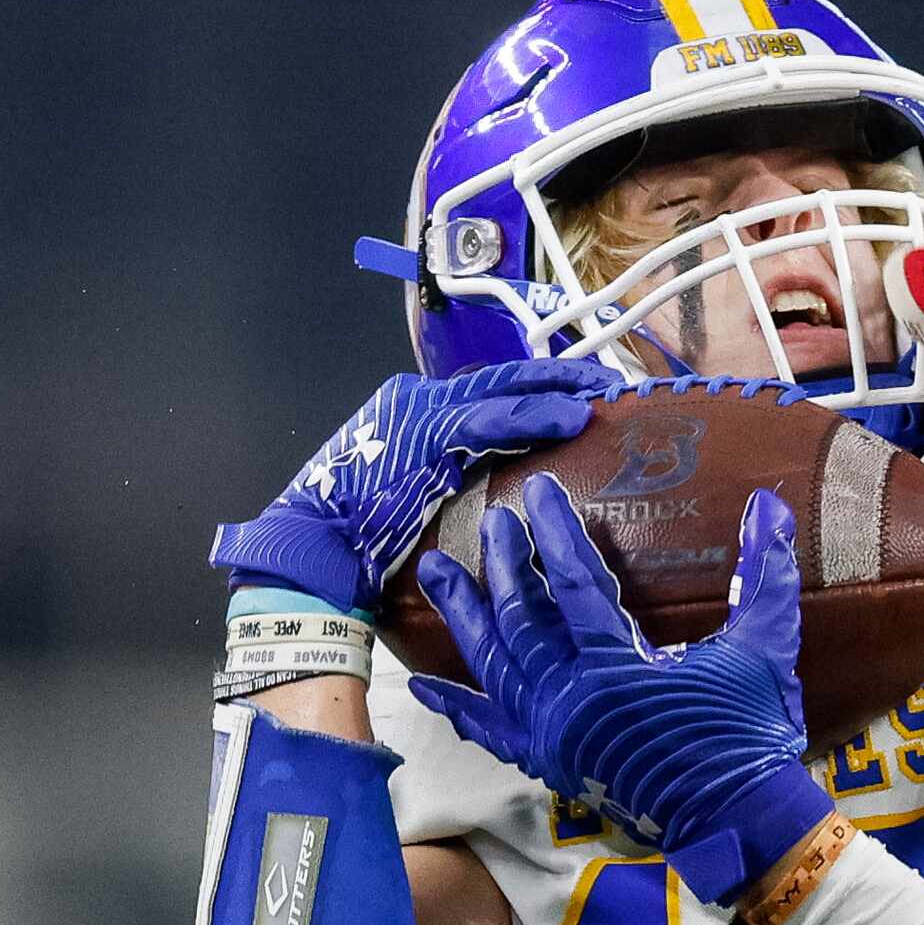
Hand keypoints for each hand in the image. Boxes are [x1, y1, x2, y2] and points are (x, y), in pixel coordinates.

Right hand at [210, 361, 621, 612]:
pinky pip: (493, 420)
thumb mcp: (414, 485)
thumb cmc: (362, 528)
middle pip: (504, 380)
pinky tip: (571, 418)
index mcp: (417, 407)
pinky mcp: (428, 438)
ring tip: (605, 391)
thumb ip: (456, 469)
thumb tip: (503, 475)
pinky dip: (535, 416)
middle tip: (609, 379)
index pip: (491, 389)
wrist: (314, 547)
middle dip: (558, 377)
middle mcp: (420, 399)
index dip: (539, 389)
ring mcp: (423, 413)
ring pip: (504, 391)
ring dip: (558, 390)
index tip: (582, 392)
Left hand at [407, 473, 831, 907]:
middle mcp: (571, 701)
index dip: (555, 534)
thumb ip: (765, 576)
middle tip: (492, 522)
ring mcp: (554, 735)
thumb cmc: (751, 735)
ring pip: (496, 665)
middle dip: (503, 565)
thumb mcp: (764, 650)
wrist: (740, 822)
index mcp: (617, 669)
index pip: (574, 585)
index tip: (538, 493)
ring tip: (438, 573)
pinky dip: (459, 708)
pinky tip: (425, 686)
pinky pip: (493, 731)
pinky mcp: (552, 763)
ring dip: (466, 616)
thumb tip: (770, 506)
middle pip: (521, 620)